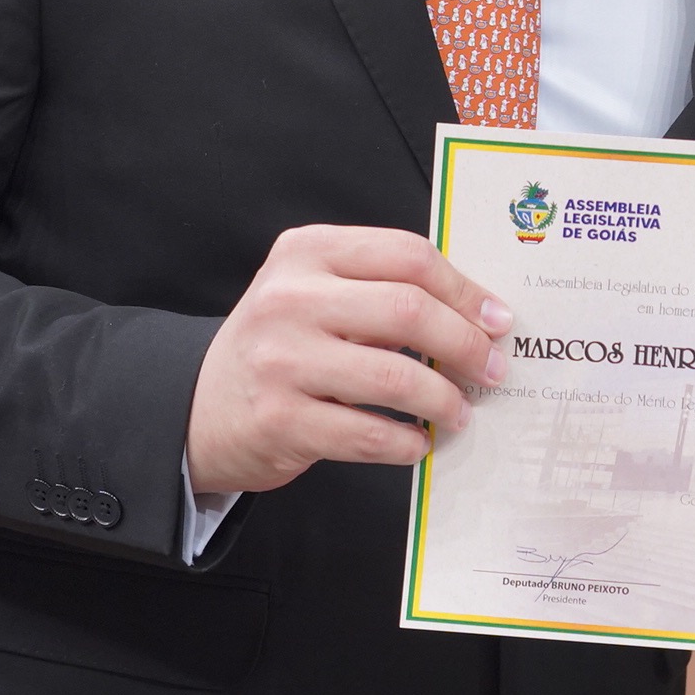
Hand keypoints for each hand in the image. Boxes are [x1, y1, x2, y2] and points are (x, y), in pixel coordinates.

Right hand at [185, 225, 511, 493]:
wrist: (197, 407)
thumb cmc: (280, 345)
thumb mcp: (315, 292)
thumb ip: (380, 288)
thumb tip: (477, 313)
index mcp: (308, 251)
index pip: (407, 256)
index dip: (464, 289)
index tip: (497, 319)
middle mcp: (290, 298)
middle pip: (408, 310)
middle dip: (466, 344)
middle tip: (492, 369)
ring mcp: (282, 360)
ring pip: (395, 377)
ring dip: (444, 400)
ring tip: (459, 411)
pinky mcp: (280, 420)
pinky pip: (369, 435)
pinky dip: (407, 443)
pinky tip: (418, 442)